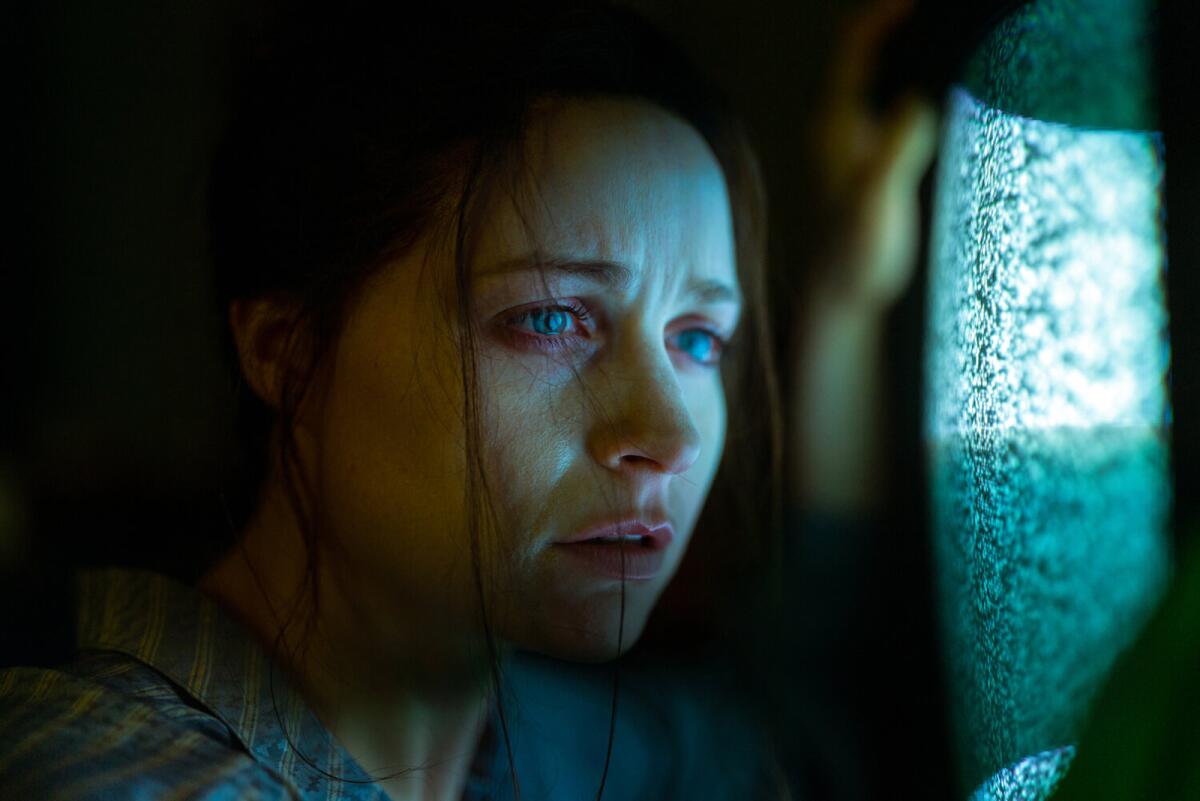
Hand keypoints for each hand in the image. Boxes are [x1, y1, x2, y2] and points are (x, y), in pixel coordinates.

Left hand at [806, 0, 938, 312]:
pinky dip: (916, 80)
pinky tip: (946, 85)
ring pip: (881, 76)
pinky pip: (893, 102)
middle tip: (942, 15)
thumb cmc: (858, 254)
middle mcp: (840, 126)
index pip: (856, 47)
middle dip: (902, 25)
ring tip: (949, 36)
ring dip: (908, 51)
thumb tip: (917, 98)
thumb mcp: (880, 197)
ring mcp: (855, 141)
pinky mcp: (873, 159)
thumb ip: (897, 146)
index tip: (919, 0)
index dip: (886, 14)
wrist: (846, 296)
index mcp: (836, 125)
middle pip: (867, 52)